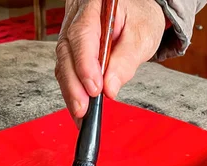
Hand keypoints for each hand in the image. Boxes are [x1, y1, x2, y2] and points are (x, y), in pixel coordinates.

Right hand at [55, 0, 165, 124]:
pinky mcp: (72, 50)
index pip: (83, 35)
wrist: (138, 11)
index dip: (85, 65)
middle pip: (67, 52)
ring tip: (82, 114)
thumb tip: (110, 88)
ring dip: (71, 92)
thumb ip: (126, 60)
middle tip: (83, 109)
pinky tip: (79, 108)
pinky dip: (73, 91)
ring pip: (64, 64)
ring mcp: (71, 34)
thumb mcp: (143, 36)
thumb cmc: (140, 17)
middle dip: (74, 85)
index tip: (94, 89)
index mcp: (95, 6)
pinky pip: (68, 71)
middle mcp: (77, 17)